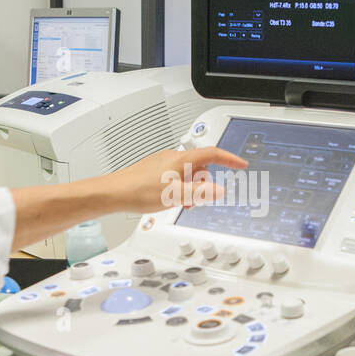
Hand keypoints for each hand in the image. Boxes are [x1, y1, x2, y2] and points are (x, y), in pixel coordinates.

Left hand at [104, 147, 248, 214]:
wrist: (114, 192)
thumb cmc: (139, 191)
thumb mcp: (176, 195)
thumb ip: (200, 193)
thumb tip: (220, 189)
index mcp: (181, 159)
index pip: (212, 154)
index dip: (229, 159)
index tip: (240, 164)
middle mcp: (173, 157)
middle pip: (200, 167)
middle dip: (203, 184)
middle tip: (194, 200)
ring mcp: (163, 163)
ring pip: (187, 174)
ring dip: (189, 188)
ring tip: (177, 202)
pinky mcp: (155, 170)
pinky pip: (175, 176)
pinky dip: (178, 187)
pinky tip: (166, 198)